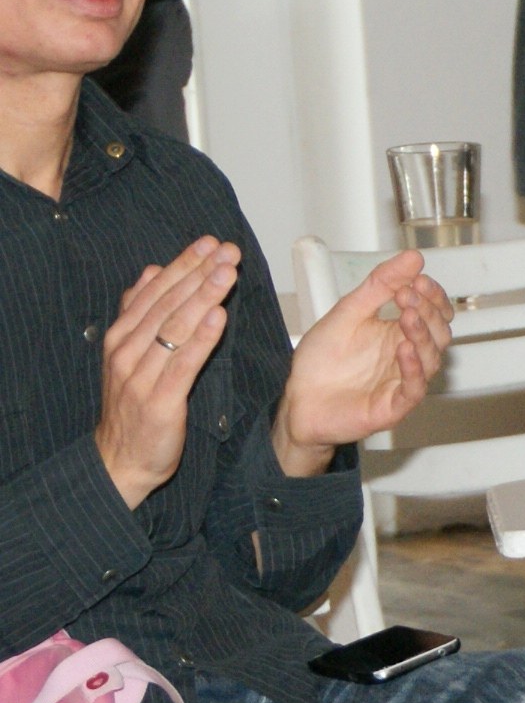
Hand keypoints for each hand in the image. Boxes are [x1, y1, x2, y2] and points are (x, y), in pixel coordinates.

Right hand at [95, 238, 239, 509]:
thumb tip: (149, 271)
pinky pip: (183, 363)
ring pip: (175, 327)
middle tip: (226, 250)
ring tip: (227, 272)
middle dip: (198, 272)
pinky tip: (218, 317)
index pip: (154, 291)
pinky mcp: (160, 400)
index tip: (209, 242)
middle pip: (167, 303)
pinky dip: (201, 338)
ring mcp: (141, 374)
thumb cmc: (132, 407)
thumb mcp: (129, 354)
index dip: (183, 264)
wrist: (120, 459)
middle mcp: (127, 350)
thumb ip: (139, 313)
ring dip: (203, 296)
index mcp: (122, 337)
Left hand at [275, 251, 451, 477]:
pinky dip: (413, 367)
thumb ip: (380, 285)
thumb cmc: (322, 363)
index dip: (432, 295)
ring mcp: (402, 380)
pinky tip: (404, 348)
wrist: (298, 401)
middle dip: (428, 310)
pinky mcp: (394, 405)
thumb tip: (412, 258)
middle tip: (408, 295)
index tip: (417, 279)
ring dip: (422, 334)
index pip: (434, 311)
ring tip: (407, 316)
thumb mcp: (347, 312)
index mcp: (397, 332)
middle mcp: (405, 355)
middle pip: (439, 332)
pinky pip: (415, 388)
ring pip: (431, 358)